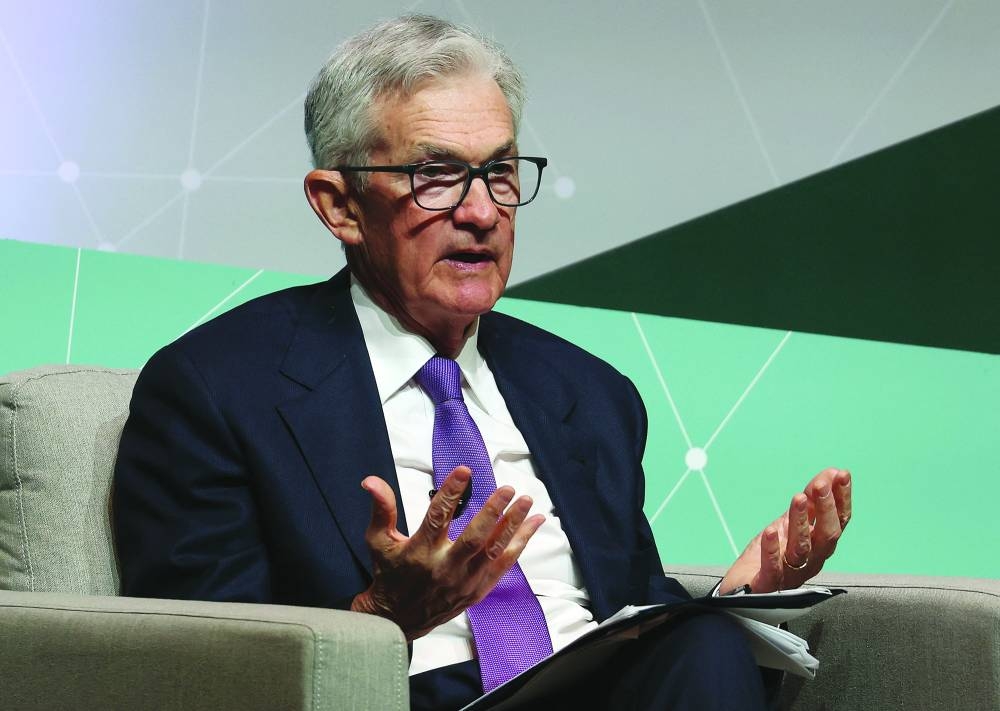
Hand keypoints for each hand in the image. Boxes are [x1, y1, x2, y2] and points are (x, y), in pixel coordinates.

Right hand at [351, 466, 544, 639]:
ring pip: (493, 551)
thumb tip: (371, 481)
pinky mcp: (477, 591)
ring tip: (526, 502)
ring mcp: (464, 581)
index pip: (437, 517)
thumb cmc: (389, 574)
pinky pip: (502, 565)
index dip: (450, 493)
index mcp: (420, 552)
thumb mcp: (378, 540)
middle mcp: (444, 568)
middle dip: (493, 512)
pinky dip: (519, 544)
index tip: (464, 472)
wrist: (397, 619)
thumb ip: (381, 509)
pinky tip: (533, 524)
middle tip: (507, 489)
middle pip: (474, 538)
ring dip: (513, 525)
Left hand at [720, 468, 851, 593]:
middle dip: (826, 509)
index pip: (838, 522)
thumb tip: (831, 474)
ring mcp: (790, 573)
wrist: (742, 588)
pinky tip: (770, 530)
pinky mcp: (767, 584)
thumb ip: (811, 502)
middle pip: (826, 537)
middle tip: (821, 485)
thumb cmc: (771, 554)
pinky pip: (772, 568)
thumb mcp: (790, 523)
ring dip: (801, 522)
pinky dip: (772, 549)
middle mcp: (810, 560)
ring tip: (798, 498)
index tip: (842, 475)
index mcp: (818, 545)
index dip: (842, 499)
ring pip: (801, 549)